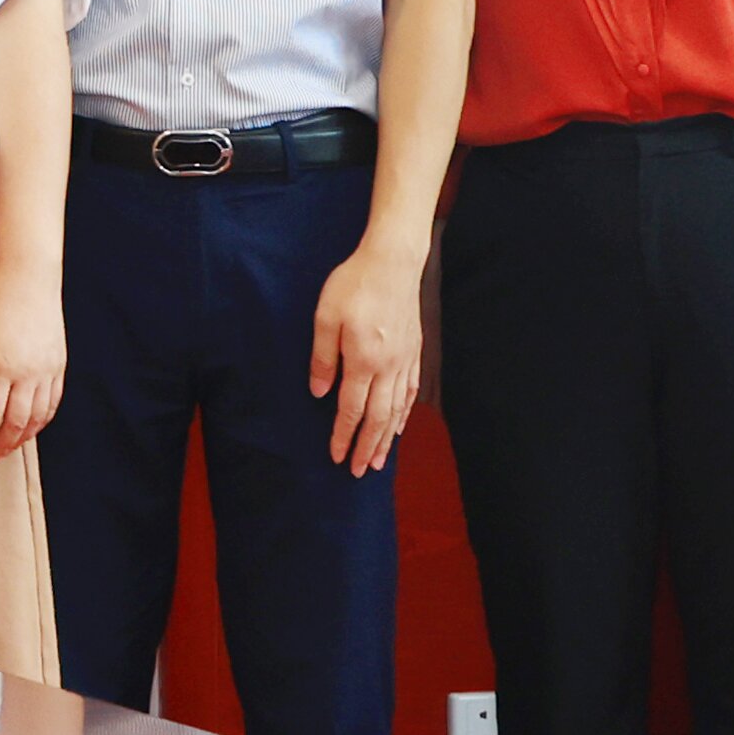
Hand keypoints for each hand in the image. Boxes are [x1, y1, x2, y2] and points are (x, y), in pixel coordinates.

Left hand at [0, 267, 67, 463]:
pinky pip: (53, 401)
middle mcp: (26, 373)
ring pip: (38, 416)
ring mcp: (46, 370)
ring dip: (24, 436)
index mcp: (0, 367)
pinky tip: (32, 428)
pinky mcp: (59, 365)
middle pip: (16, 421)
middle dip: (3, 444)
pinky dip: (43, 420)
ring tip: (10, 447)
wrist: (30, 283)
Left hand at [309, 240, 430, 480]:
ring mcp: (404, 361)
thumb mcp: (325, 317)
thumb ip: (322, 357)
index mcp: (363, 360)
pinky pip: (410, 392)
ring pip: (396, 410)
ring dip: (386, 438)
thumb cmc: (353, 285)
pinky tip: (398, 427)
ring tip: (378, 461)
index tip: (335, 456)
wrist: (392, 262)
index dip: (343, 435)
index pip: (352, 409)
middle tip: (357, 471)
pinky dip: (404, 414)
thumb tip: (319, 392)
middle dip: (366, 447)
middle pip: (378, 418)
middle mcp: (388, 367)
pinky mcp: (414, 352)